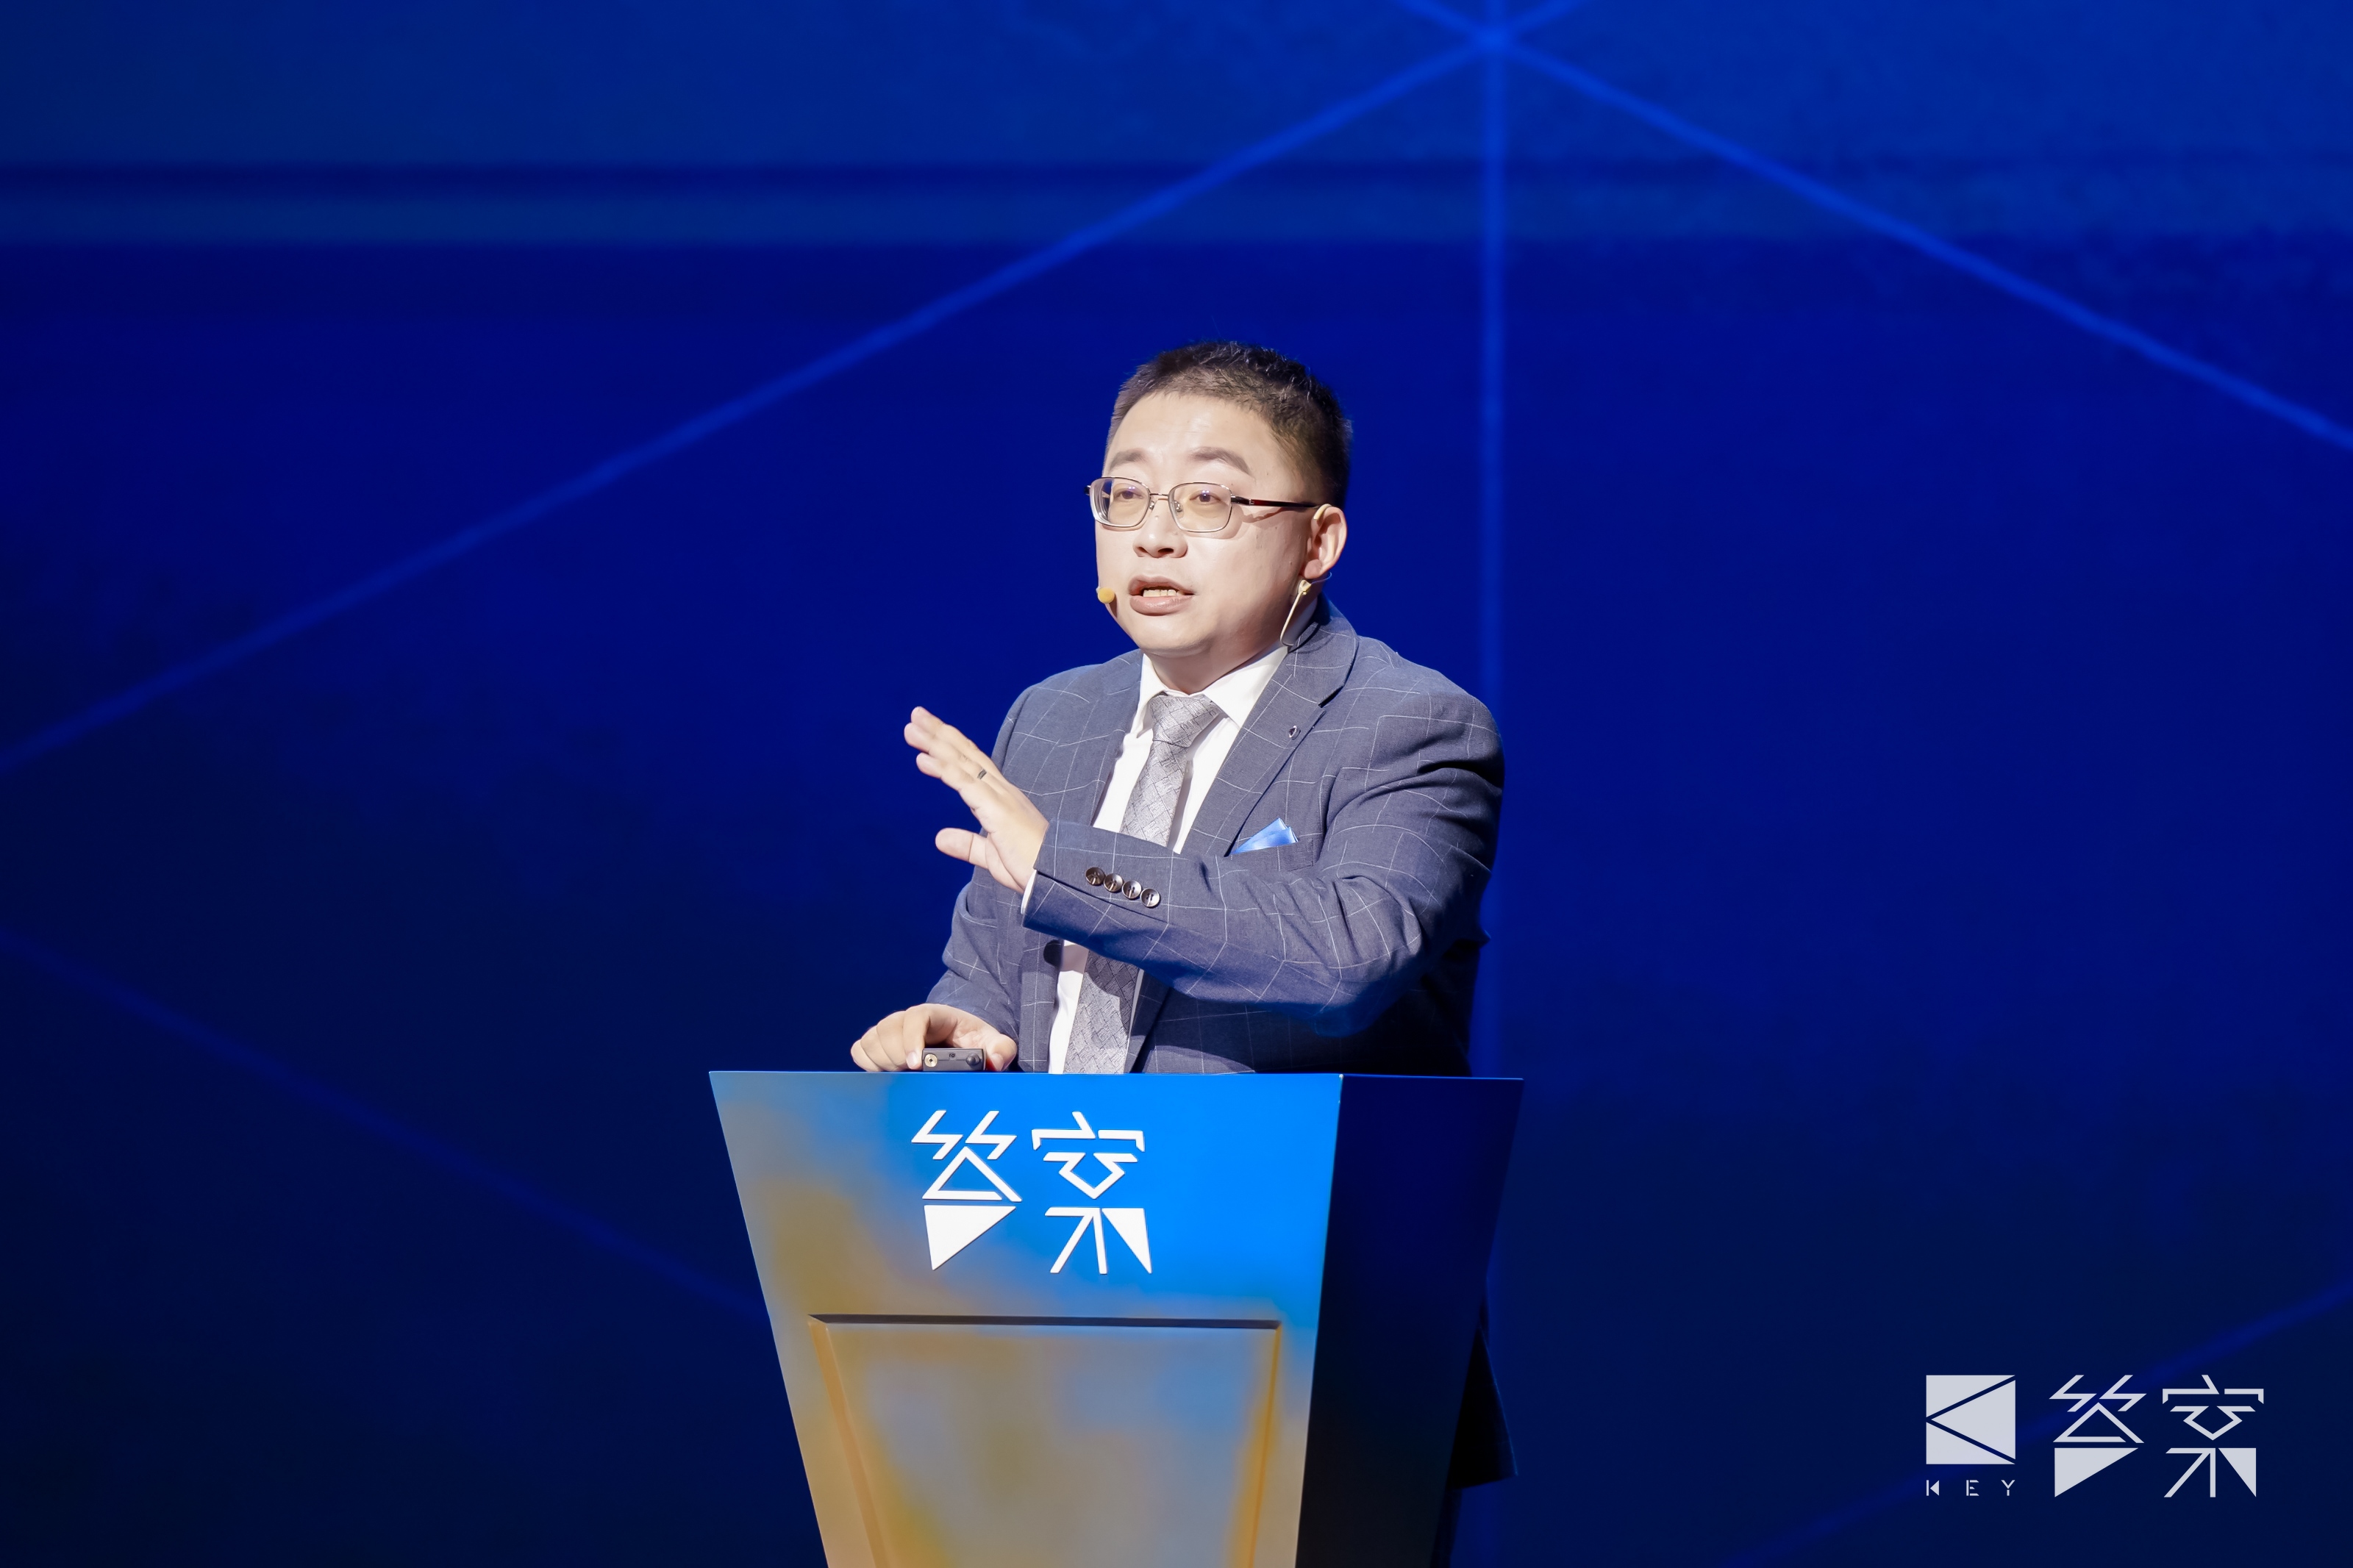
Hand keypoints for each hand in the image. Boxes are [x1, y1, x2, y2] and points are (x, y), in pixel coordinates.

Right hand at [850, 1003, 1016, 1071]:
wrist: (958, 1041)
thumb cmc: (974, 1041)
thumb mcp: (993, 1042)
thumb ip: (1001, 1049)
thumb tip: (993, 1062)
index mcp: (934, 1014)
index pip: (914, 1017)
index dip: (910, 1039)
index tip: (915, 1065)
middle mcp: (906, 1020)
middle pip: (886, 1030)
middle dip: (897, 1057)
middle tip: (912, 1075)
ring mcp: (890, 1031)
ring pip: (871, 1041)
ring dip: (882, 1062)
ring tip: (902, 1077)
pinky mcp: (878, 1044)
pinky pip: (860, 1050)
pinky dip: (868, 1064)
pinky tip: (886, 1076)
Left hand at [907, 706, 1047, 890]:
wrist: (1054, 878)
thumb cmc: (1031, 867)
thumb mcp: (991, 854)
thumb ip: (967, 844)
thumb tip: (939, 838)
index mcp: (1001, 798)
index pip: (972, 764)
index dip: (951, 746)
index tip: (928, 732)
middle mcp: (1001, 790)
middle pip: (965, 754)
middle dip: (939, 734)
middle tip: (915, 715)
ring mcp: (999, 797)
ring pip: (962, 762)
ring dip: (935, 743)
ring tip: (912, 727)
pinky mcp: (996, 810)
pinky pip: (965, 784)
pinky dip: (944, 769)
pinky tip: (924, 759)